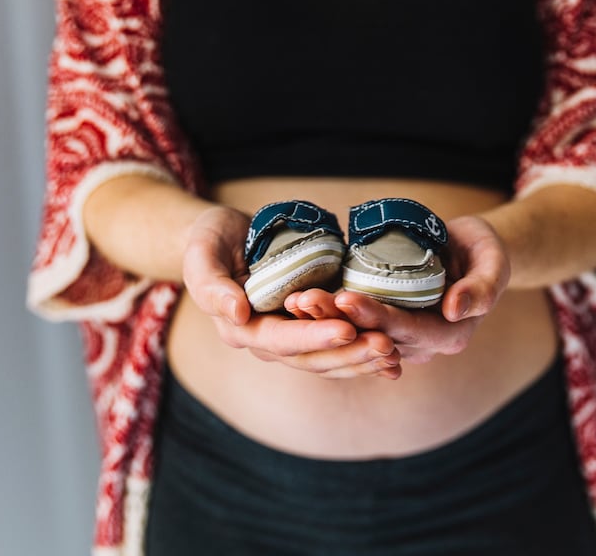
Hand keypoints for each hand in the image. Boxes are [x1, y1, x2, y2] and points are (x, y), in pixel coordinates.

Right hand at [182, 206, 400, 378]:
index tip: (346, 329)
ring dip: (363, 359)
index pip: (281, 340)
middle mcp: (267, 340)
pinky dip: (363, 352)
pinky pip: (337, 346)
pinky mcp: (308, 326)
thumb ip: (212, 286)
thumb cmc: (209, 240)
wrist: (224, 236)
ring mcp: (290, 336)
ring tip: (395, 353)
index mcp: (241, 329)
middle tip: (386, 345)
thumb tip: (238, 313)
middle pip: (312, 358)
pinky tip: (394, 354)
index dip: (314, 337)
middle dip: (350, 354)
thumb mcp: (201, 255)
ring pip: (329, 359)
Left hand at [287, 215, 509, 363]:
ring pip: (356, 332)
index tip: (347, 299)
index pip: (406, 330)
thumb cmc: (485, 252)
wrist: (470, 250)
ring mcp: (397, 335)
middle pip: (373, 335)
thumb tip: (456, 310)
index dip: (375, 317)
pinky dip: (325, 314)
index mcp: (448, 335)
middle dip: (337, 320)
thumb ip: (483, 287)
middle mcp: (420, 344)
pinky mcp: (380, 321)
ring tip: (295, 301)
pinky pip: (349, 322)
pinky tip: (297, 301)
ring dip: (324, 320)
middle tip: (305, 301)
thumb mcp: (494, 262)